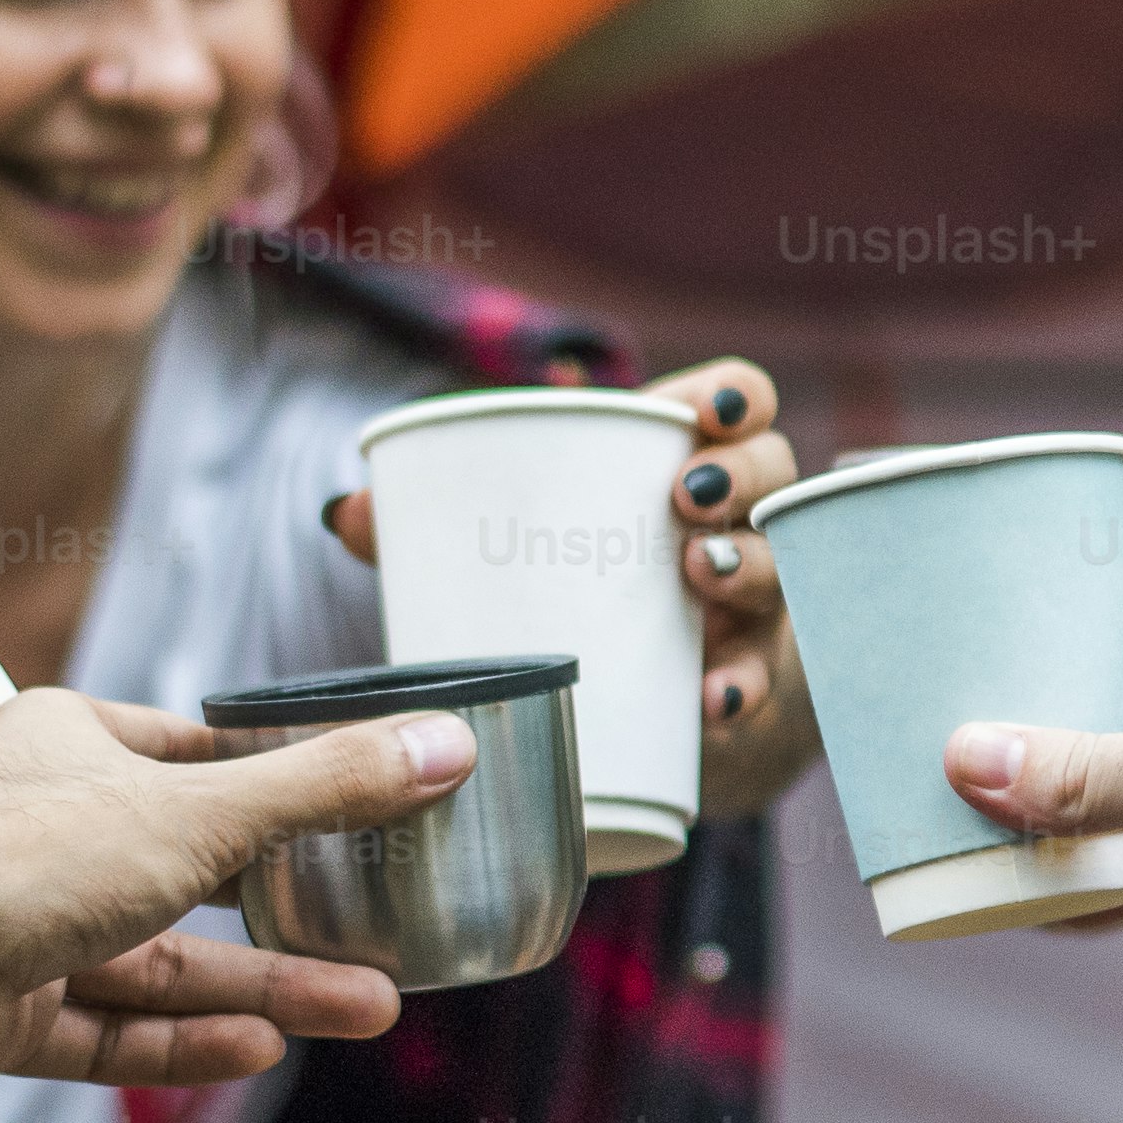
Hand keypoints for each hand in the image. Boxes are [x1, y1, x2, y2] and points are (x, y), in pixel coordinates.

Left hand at [0, 686, 462, 1093]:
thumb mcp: (206, 809)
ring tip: (370, 1006)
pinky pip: (112, 1029)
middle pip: (191, 872)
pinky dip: (185, 1041)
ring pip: (162, 962)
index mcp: (71, 746)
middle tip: (384, 933)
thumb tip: (448, 746)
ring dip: (264, 986)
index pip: (189, 753)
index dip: (272, 779)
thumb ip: (328, 786)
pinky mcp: (7, 1014)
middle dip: (291, 912)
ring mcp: (25, 927)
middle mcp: (45, 830)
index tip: (354, 807)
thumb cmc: (33, 854)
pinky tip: (264, 1050)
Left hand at [318, 355, 819, 821]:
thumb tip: (344, 512)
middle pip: (776, 478)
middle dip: (740, 479)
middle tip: (684, 502)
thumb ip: (435, 530)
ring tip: (699, 576)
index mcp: (685, 471)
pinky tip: (714, 700)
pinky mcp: (753, 682)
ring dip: (747, 566)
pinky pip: (764, 681)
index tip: (701, 414)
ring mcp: (755, 606)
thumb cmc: (582, 603)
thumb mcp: (524, 554)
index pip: (740, 407)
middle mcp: (738, 529)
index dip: (735, 398)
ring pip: (779, 568)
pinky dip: (742, 687)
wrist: (648, 723)